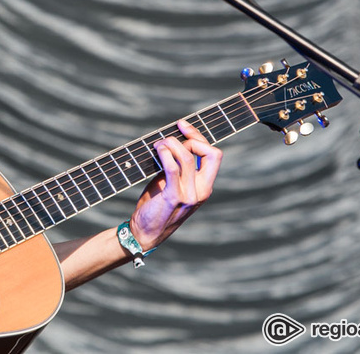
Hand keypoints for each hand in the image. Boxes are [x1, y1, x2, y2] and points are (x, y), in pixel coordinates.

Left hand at [129, 120, 221, 249]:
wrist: (144, 233)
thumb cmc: (156, 206)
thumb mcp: (172, 184)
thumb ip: (177, 166)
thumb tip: (173, 141)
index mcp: (204, 187)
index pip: (214, 155)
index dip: (199, 137)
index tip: (183, 126)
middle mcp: (201, 191)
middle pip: (212, 153)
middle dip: (193, 137)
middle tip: (173, 133)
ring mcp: (189, 195)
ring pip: (188, 157)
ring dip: (172, 143)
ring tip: (158, 143)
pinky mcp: (173, 197)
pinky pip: (172, 168)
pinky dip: (165, 154)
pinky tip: (157, 149)